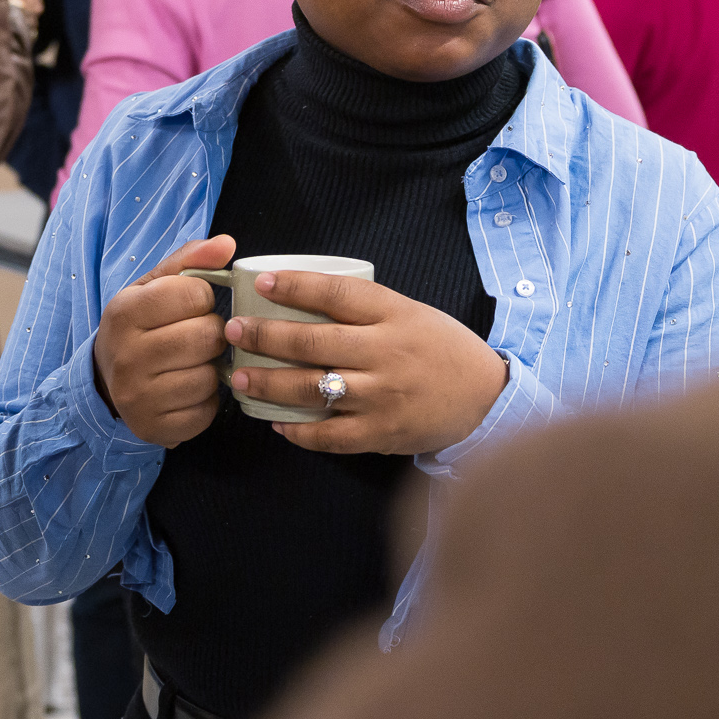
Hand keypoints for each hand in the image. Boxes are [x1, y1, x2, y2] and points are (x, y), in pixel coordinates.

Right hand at [93, 235, 233, 446]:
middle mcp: (127, 355)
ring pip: (209, 376)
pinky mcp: (155, 428)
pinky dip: (206, 401)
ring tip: (191, 363)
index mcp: (124, 312)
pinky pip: (206, 412)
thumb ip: (190, 261)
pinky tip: (188, 390)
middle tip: (196, 336)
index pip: (197, 294)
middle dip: (212, 334)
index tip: (189, 307)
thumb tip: (227, 244)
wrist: (104, 383)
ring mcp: (138, 396)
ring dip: (210, 369)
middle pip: (207, 336)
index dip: (203, 299)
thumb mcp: (152, 288)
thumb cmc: (138, 328)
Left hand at [226, 269, 509, 456]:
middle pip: (313, 342)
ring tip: (239, 379)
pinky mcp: (381, 433)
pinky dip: (298, 431)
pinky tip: (276, 423)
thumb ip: (364, 308)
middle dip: (264, 337)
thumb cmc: (440, 348)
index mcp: (394, 314)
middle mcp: (385, 353)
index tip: (262, 284)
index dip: (296, 287)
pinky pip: (329, 435)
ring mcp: (381, 396)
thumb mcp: (410, 313)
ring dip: (268, 384)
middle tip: (233, 332)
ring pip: (311, 389)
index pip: (337, 294)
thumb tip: (301, 296)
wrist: (486, 397)